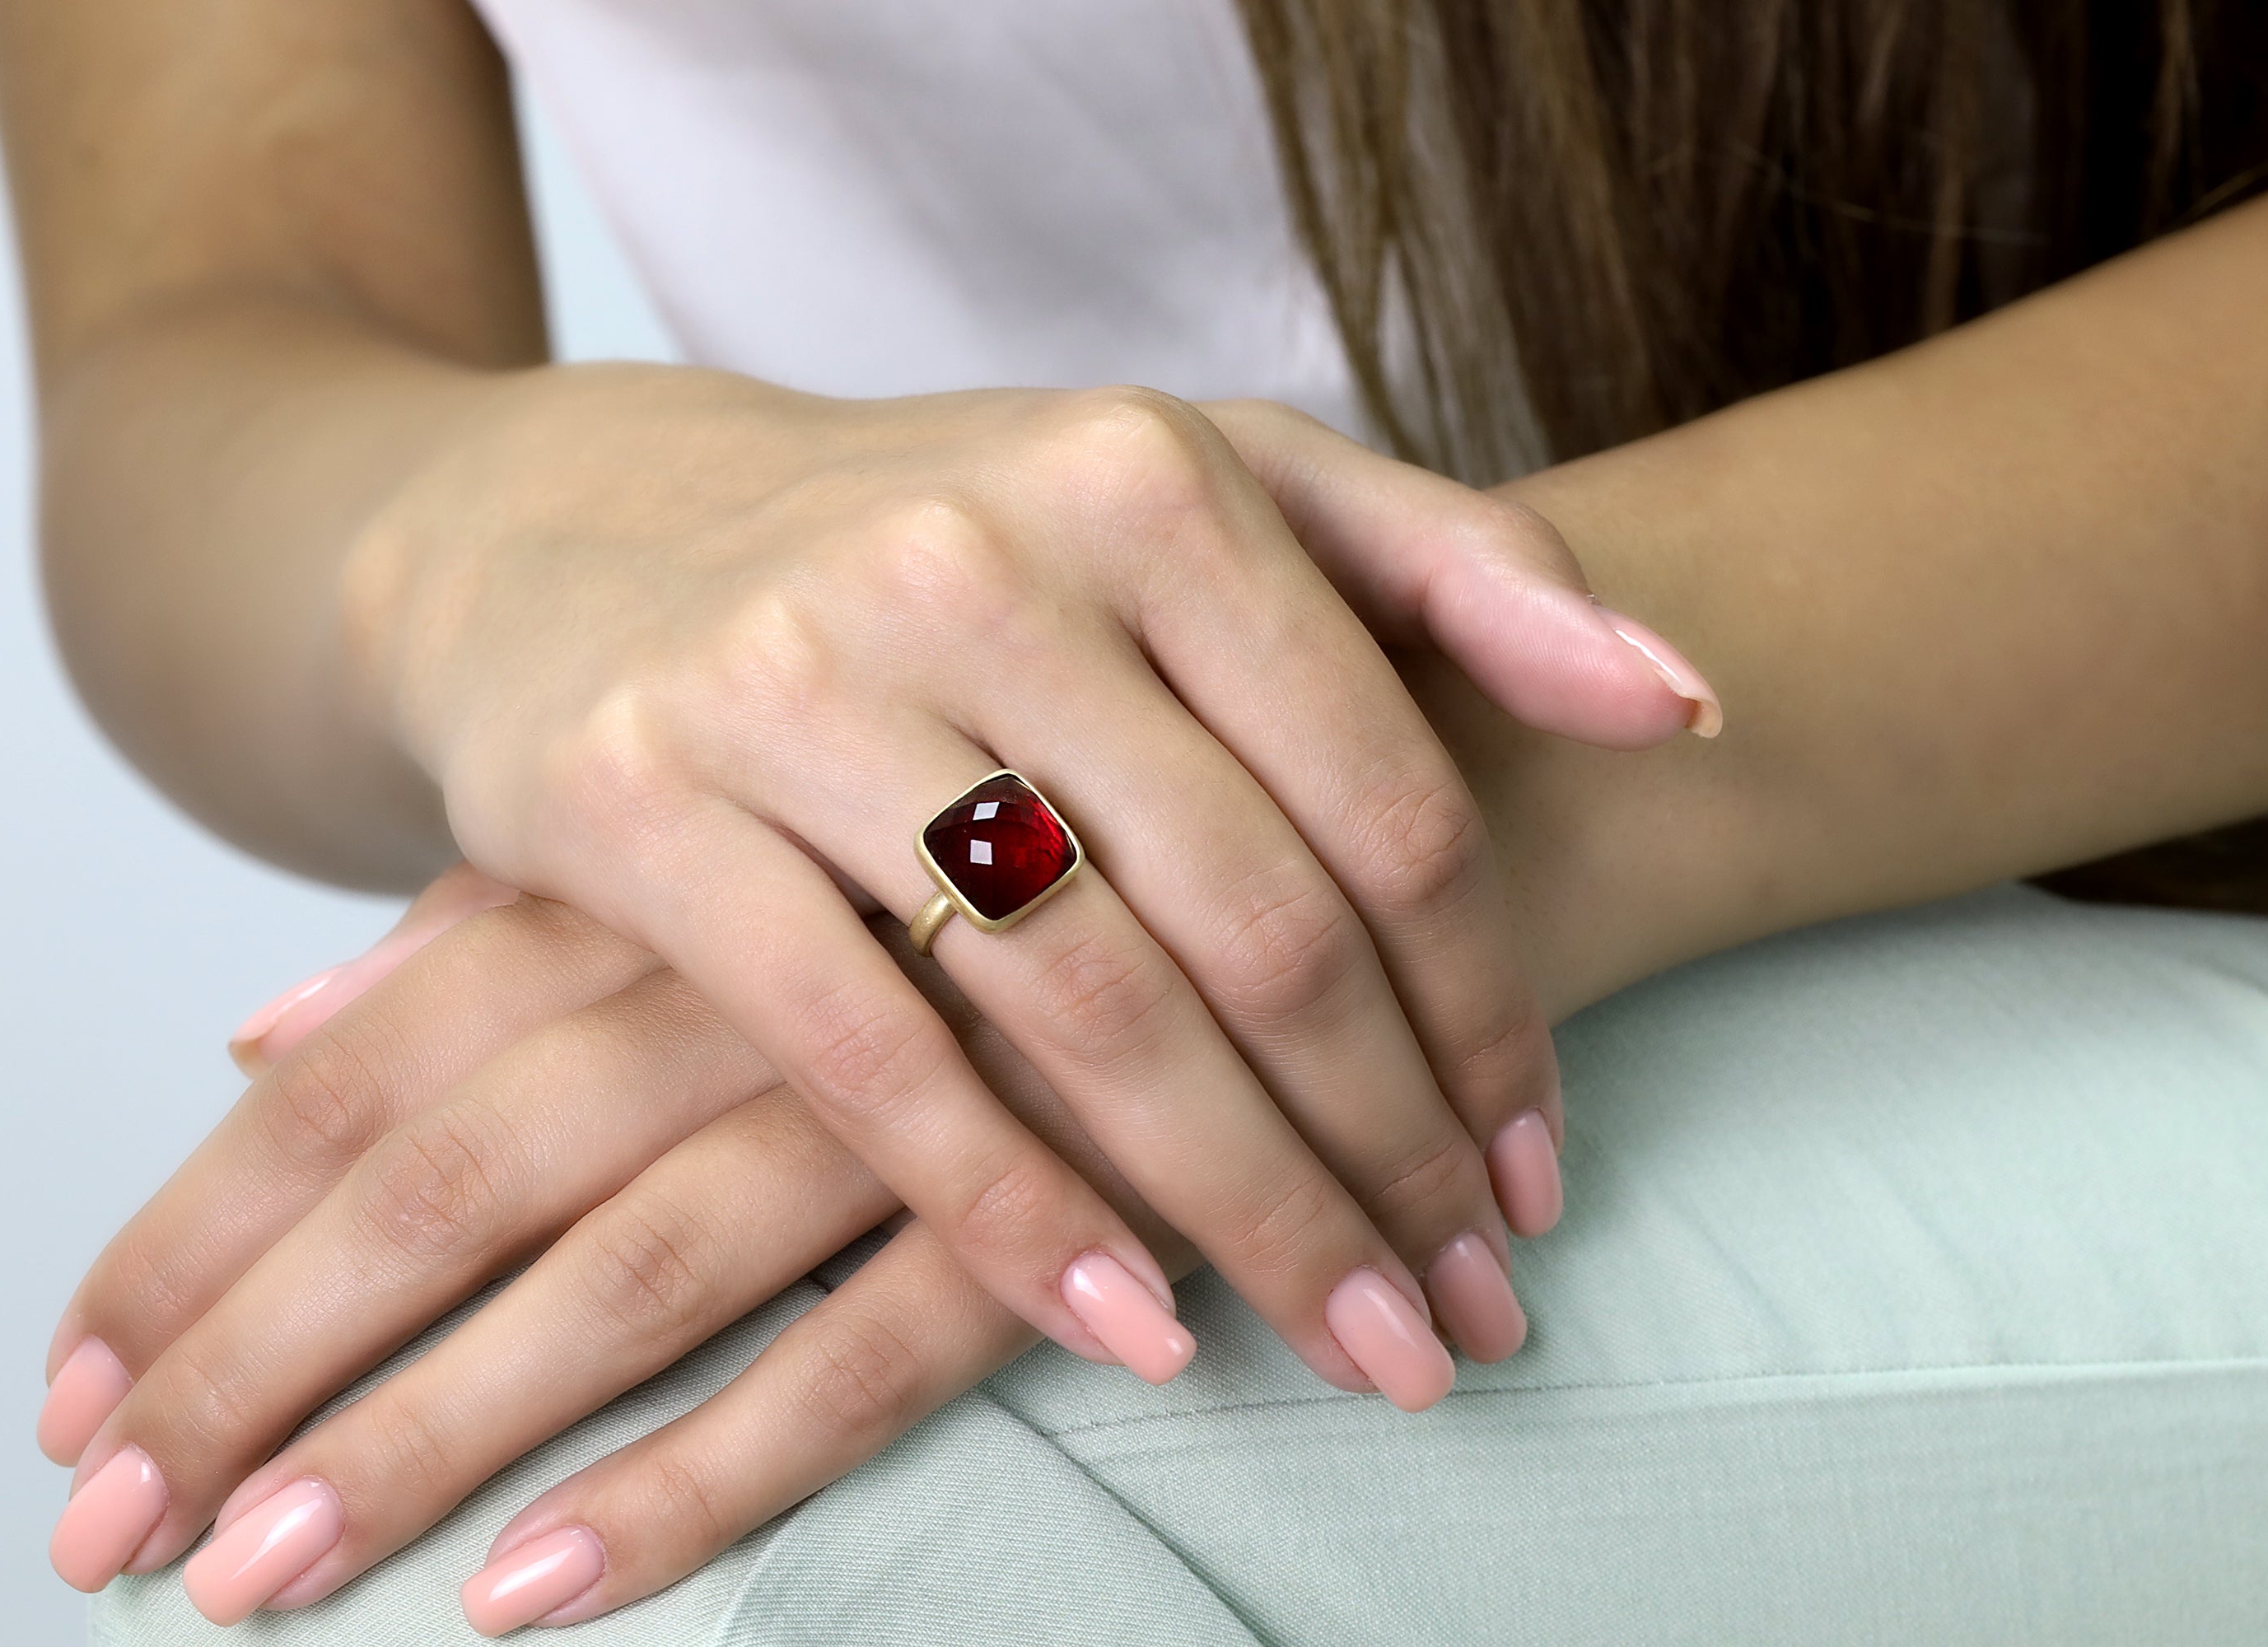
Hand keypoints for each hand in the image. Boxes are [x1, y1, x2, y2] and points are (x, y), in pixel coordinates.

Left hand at [41, 870, 1523, 1628]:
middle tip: (103, 1542)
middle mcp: (739, 947)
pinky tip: (545, 1596)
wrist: (1385, 747)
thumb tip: (257, 1024)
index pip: (365, 1057)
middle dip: (256, 1361)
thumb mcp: (751, 818)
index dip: (203, 1226)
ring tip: (248, 1588)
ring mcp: (895, 1057)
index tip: (69, 1389)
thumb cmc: (1023, 786)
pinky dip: (700, 1473)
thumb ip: (509, 918)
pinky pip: (852, 1347)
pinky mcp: (1046, 1167)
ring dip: (420, 1440)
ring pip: (612, 1271)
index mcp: (658, 857)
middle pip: (436, 1174)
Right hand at [349, 372, 1714, 1393]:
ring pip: (1085, 1008)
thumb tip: (1685, 708)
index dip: (1491, 1014)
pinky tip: (1134, 1331)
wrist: (582, 530)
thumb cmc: (949, 538)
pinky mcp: (634, 798)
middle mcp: (981, 556)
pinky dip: (1010, 1215)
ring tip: (1362, 1349)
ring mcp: (797, 675)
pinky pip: (863, 1056)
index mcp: (1149, 476)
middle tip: (1474, 1313)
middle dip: (1393, 1154)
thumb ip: (1456, 571)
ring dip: (1250, 1216)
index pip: (1385, 800)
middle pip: (1261, 925)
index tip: (1541, 1171)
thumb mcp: (1201, 491)